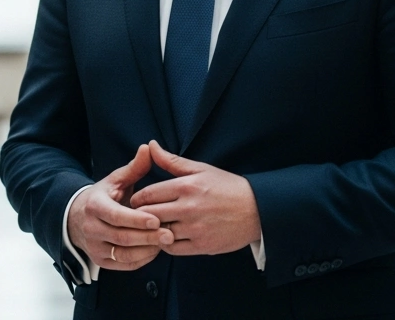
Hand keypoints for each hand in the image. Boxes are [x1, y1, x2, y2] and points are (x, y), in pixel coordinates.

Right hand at [67, 144, 174, 270]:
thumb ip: (134, 167)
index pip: (116, 216)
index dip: (136, 219)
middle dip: (147, 237)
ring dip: (146, 250)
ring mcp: (95, 247)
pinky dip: (141, 260)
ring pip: (123, 254)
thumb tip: (148, 148)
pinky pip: (124, 265)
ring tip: (165, 242)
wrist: (78, 218)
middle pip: (122, 237)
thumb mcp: (115, 180)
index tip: (157, 219)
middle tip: (169, 234)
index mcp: (94, 206)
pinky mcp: (101, 261)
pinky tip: (155, 250)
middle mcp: (91, 228)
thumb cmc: (104, 197)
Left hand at [128, 140, 261, 256]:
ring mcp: (196, 228)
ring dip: (153, 231)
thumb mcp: (200, 169)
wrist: (258, 209)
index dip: (137, 199)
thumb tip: (151, 145)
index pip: (147, 194)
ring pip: (159, 233)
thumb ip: (171, 160)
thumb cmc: (227, 186)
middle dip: (140, 216)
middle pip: (149, 215)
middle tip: (138, 217)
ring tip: (153, 228)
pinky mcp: (203, 245)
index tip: (137, 202)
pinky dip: (166, 244)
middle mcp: (189, 208)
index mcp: (186, 186)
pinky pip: (173, 249)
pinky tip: (168, 236)